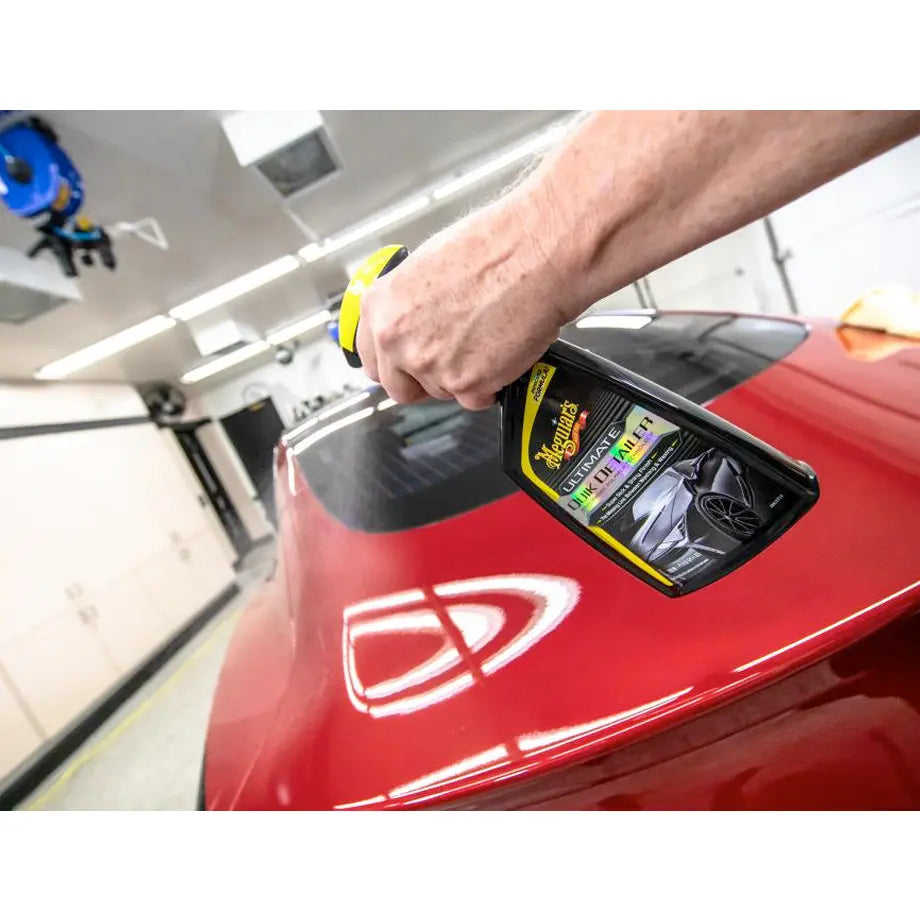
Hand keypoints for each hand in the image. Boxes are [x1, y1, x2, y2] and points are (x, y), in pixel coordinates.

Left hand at [355, 187, 580, 409]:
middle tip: (451, 361)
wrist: (536, 254)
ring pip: (441, 393)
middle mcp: (396, 339)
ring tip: (486, 342)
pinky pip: (475, 399)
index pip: (371, 358)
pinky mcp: (466, 384)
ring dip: (462, 379)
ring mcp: (429, 365)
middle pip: (399, 387)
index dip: (394, 363)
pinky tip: (501, 352)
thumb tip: (413, 326)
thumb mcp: (429, 267)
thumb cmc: (494, 248)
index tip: (407, 364)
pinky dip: (491, 385)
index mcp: (381, 306)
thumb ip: (409, 306)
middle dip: (423, 382)